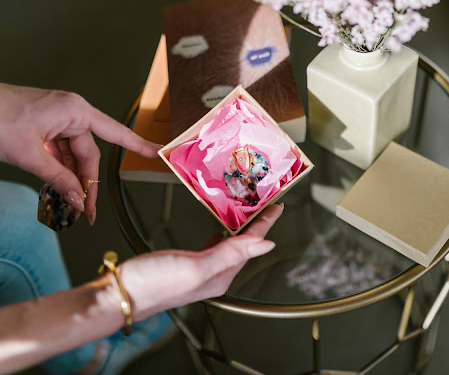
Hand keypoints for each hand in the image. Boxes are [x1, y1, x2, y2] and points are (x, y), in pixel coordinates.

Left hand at [0, 83, 159, 222]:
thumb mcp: (30, 154)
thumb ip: (57, 178)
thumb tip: (78, 198)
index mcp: (75, 111)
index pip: (115, 133)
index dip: (137, 145)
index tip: (156, 152)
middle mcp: (70, 114)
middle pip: (88, 154)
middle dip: (86, 183)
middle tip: (86, 211)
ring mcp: (55, 120)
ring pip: (72, 157)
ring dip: (70, 181)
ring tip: (68, 206)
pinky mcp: (42, 127)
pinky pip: (58, 153)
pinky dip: (57, 172)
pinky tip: (56, 191)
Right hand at [120, 204, 282, 319]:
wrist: (118, 296)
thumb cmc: (153, 284)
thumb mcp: (196, 267)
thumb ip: (230, 255)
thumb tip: (267, 245)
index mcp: (221, 276)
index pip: (250, 246)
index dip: (264, 225)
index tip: (277, 207)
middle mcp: (214, 276)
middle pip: (243, 246)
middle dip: (256, 225)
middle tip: (265, 204)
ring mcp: (199, 272)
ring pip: (229, 247)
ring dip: (240, 230)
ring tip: (247, 213)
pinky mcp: (184, 267)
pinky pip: (211, 248)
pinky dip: (219, 235)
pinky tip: (218, 231)